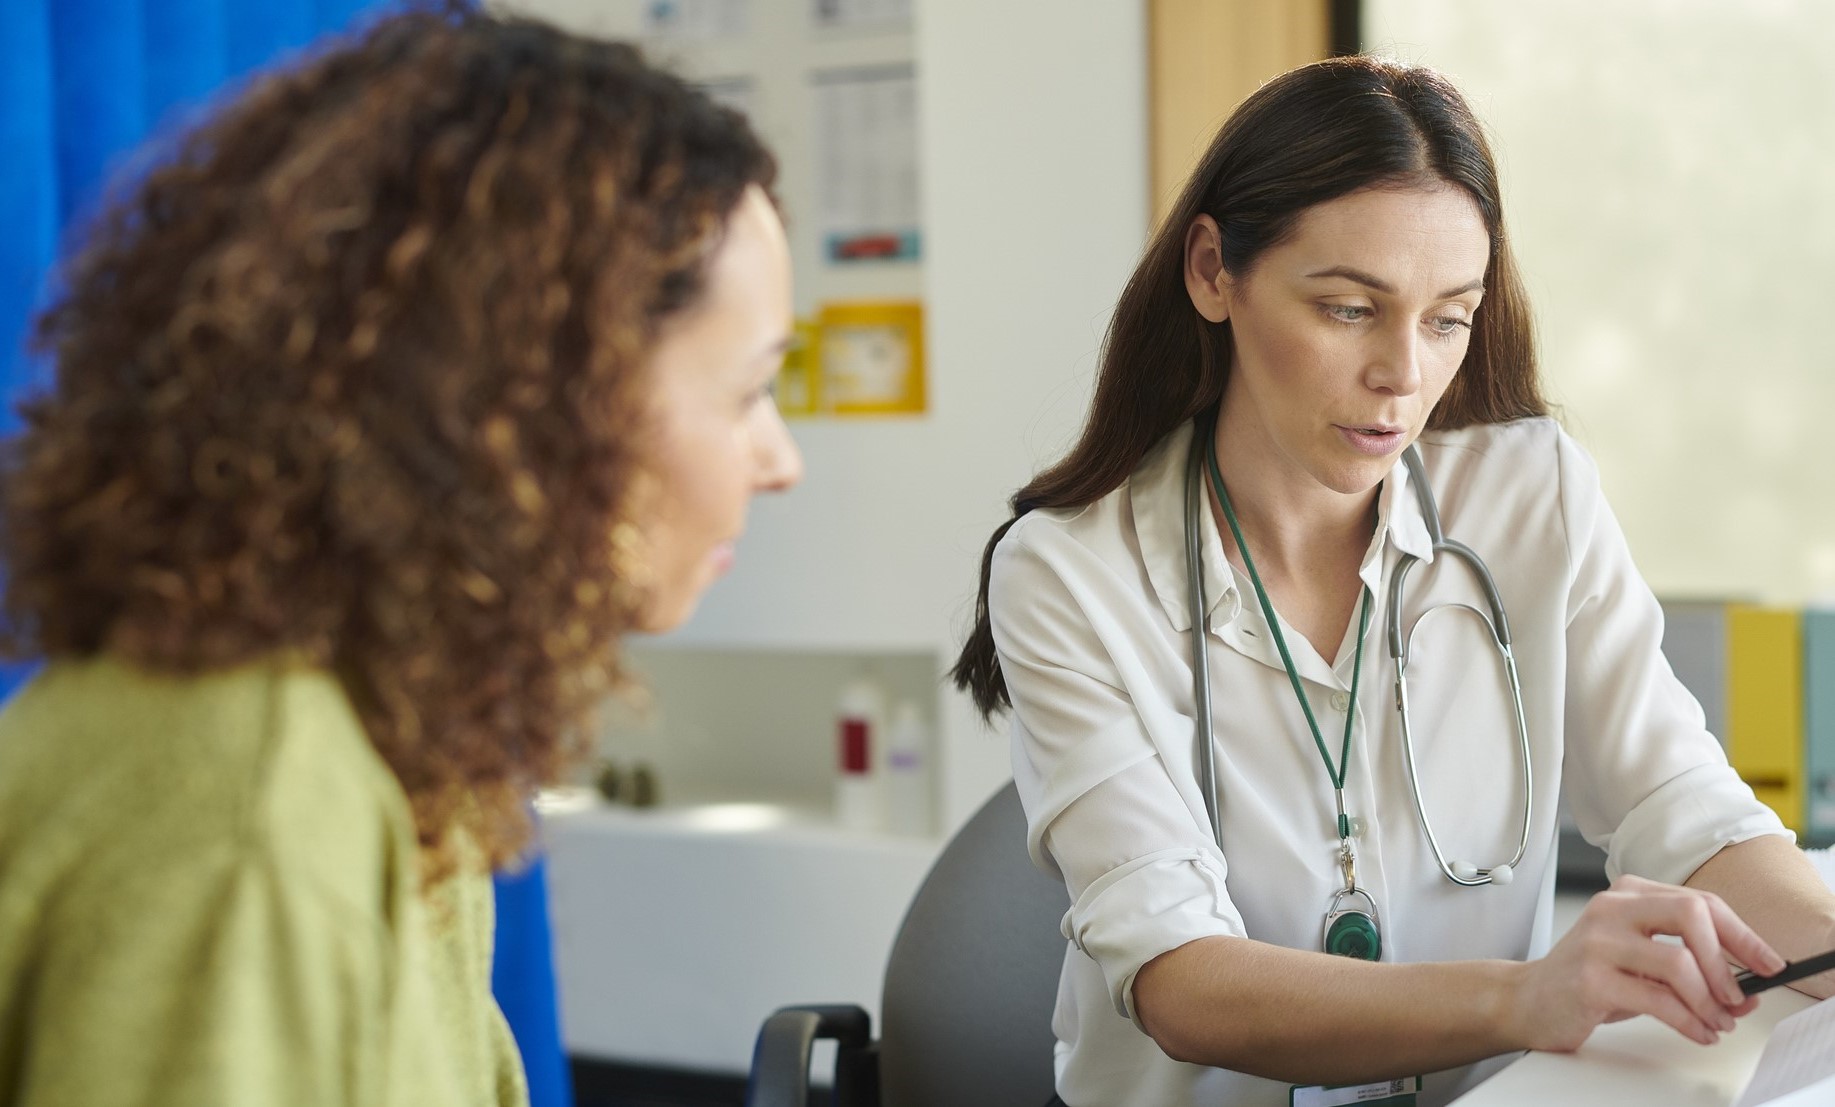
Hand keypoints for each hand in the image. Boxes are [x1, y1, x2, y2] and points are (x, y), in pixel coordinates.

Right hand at [1507, 874, 1786, 1051]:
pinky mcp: (1590, 979)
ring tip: (1718, 1022)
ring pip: (1678, 962)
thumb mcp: (1642, 963)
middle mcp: (1612, 908)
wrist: (1529, 999)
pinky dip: (1689, 1022)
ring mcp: (1598, 941)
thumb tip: (1745, 992)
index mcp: (1629, 894)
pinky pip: (1658, 1001)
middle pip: (1692, 914)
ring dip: (1710, 1001)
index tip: (1769, 964)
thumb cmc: (1591, 978)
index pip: (1701, 902)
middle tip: (1737, 996)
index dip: (1742, 935)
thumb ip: (1690, 968)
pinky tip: (1698, 1032)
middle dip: (1726, 961)